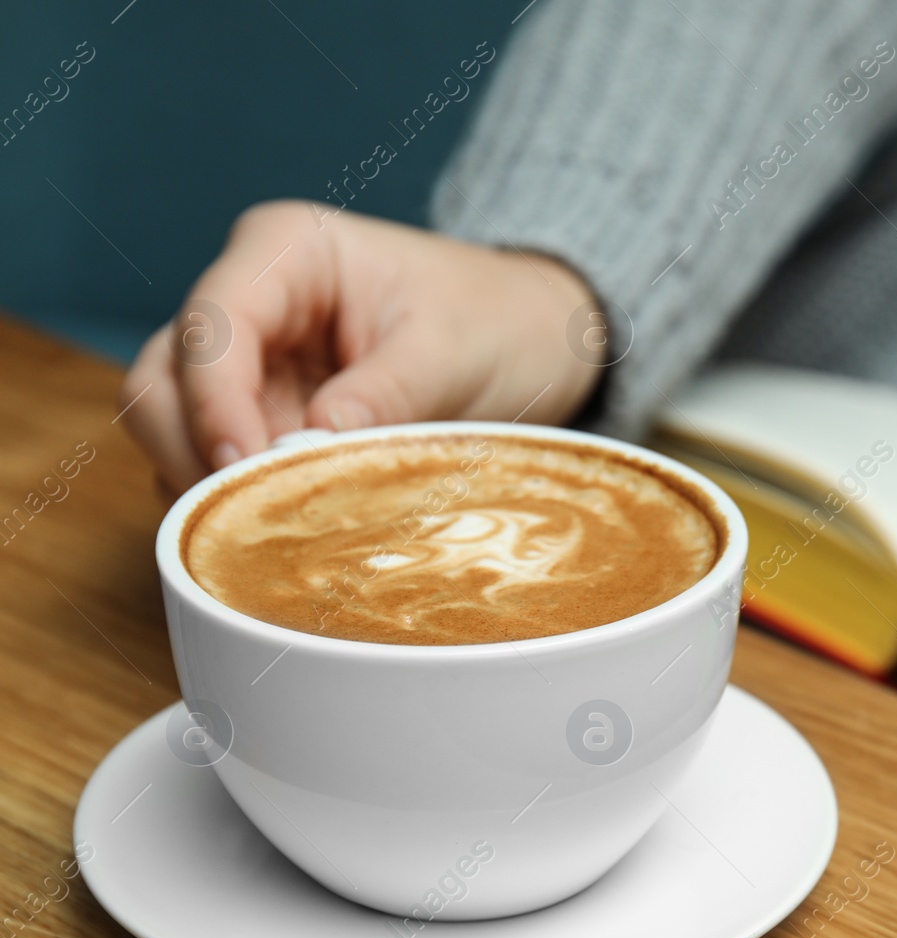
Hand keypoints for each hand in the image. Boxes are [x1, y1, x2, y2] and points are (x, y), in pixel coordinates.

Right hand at [119, 201, 602, 493]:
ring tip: (276, 526)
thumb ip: (383, 396)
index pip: (212, 325)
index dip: (211, 400)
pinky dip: (236, 501)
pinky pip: (219, 466)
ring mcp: (251, 366)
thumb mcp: (452, 353)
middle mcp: (250, 302)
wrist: (533, 337)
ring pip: (176, 431)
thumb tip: (308, 449)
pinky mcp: (266, 421)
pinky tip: (284, 529)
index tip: (243, 464)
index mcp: (286, 250)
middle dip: (193, 448)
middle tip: (250, 512)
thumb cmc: (496, 320)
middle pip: (164, 380)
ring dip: (212, 483)